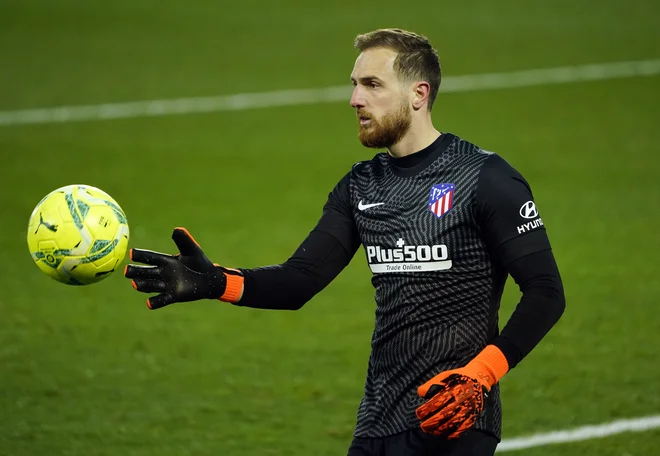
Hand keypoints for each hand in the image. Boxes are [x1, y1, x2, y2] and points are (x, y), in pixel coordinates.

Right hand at [124, 227, 243, 308]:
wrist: (210, 278)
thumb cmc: (199, 262)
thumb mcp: (192, 250)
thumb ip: (184, 240)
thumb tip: (176, 229)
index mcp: (166, 261)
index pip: (150, 257)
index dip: (141, 255)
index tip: (132, 253)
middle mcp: (163, 273)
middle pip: (145, 272)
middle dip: (136, 271)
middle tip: (127, 270)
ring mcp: (167, 285)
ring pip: (151, 285)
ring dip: (143, 285)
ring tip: (135, 283)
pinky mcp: (173, 296)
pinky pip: (161, 300)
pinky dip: (155, 302)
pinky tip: (149, 303)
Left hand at [415, 345, 508, 438]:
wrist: (480, 378)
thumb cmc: (458, 377)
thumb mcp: (444, 376)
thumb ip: (432, 384)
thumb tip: (420, 394)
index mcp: (452, 388)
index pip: (437, 401)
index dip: (426, 409)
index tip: (419, 414)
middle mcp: (461, 399)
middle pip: (444, 414)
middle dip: (432, 422)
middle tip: (423, 426)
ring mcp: (469, 408)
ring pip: (454, 422)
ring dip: (441, 429)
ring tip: (432, 432)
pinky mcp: (474, 414)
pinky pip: (465, 427)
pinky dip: (456, 433)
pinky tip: (447, 436)